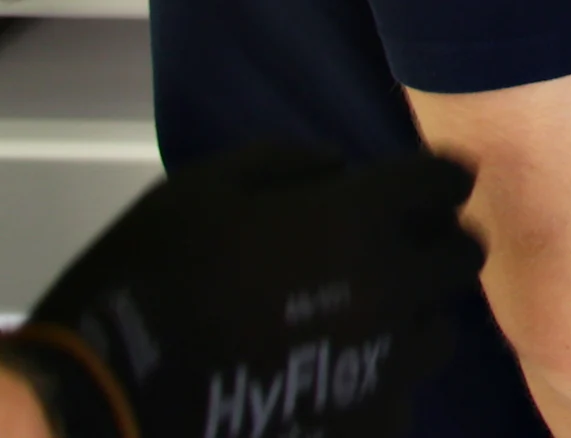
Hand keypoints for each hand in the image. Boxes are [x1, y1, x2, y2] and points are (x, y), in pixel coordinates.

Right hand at [9, 145, 478, 436]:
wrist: (103, 405)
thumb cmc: (146, 286)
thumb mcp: (199, 190)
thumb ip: (285, 164)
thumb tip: (340, 169)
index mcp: (356, 220)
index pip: (443, 181)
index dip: (433, 180)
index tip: (421, 186)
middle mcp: (390, 287)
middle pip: (462, 256)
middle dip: (436, 246)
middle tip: (397, 251)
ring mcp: (384, 365)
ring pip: (439, 330)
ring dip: (413, 317)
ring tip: (364, 320)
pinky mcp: (368, 426)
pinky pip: (400, 396)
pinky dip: (378, 382)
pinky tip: (334, 378)